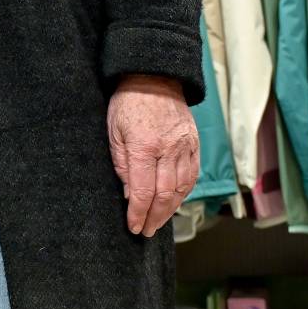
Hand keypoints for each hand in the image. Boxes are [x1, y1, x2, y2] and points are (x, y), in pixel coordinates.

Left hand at [107, 74, 199, 235]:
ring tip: (158, 222)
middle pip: (165, 195)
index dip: (139, 213)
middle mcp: (168, 149)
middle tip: (145, 231)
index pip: (143, 191)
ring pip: (182, 188)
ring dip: (170, 210)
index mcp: (144, 146)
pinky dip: (184, 193)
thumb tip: (130, 194)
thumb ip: (121, 163)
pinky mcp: (194, 144)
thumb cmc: (126, 103)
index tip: (133, 226)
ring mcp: (185, 147)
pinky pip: (192, 175)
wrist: (154, 77)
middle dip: (155, 217)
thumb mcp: (113, 131)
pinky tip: (174, 203)